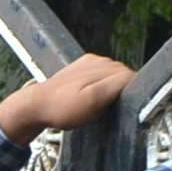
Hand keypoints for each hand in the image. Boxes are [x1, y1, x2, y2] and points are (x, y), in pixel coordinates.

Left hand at [0, 52, 134, 140]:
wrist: (38, 104)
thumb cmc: (63, 110)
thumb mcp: (92, 103)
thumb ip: (115, 88)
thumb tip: (133, 79)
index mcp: (104, 69)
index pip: (133, 78)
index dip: (132, 94)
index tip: (124, 107)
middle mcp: (101, 61)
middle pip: (126, 75)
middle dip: (123, 91)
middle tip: (110, 108)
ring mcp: (93, 60)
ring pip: (116, 74)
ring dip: (113, 87)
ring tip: (98, 101)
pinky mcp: (86, 62)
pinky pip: (104, 72)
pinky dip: (103, 83)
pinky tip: (91, 93)